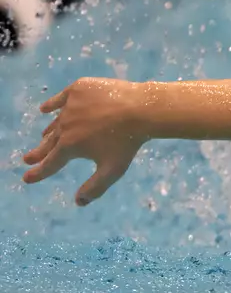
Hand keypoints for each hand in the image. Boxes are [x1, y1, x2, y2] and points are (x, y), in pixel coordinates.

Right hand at [21, 78, 149, 204]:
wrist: (142, 108)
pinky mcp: (78, 89)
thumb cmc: (128, 142)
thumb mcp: (113, 170)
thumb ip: (95, 187)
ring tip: (44, 137)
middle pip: (50, 142)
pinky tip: (45, 109)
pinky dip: (53, 104)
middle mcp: (64, 126)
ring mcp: (70, 106)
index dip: (38, 173)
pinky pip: (61, 98)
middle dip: (39, 153)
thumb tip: (79, 203)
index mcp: (70, 146)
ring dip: (51, 131)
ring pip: (57, 121)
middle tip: (28, 159)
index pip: (50, 164)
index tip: (27, 178)